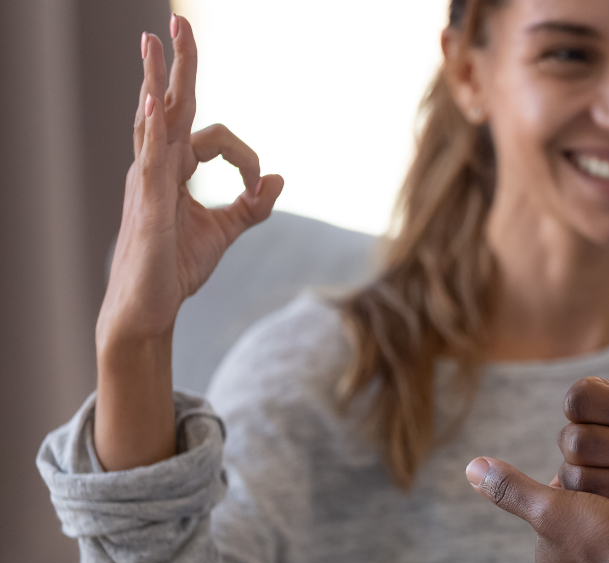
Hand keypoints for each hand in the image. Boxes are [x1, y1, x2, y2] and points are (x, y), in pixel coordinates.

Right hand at [99, 17, 282, 345]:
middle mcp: (158, 166)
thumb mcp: (225, 231)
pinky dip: (154, 130)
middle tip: (177, 22)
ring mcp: (149, 181)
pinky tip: (155, 105)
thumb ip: (252, 205)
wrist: (150, 307)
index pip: (216, 137)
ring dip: (156, 80)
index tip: (259, 186)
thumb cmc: (177, 267)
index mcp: (175, 169)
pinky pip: (150, 158)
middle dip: (177, 64)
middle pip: (170, 104)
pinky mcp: (150, 204)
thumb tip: (278, 178)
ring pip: (153, 119)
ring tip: (155, 43)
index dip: (247, 157)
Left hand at [465, 457, 608, 562]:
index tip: (597, 465)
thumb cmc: (604, 549)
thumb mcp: (552, 510)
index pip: (558, 494)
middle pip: (587, 503)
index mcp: (548, 549)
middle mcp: (572, 562)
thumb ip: (515, 490)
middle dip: (606, 484)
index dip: (579, 474)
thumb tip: (472, 466)